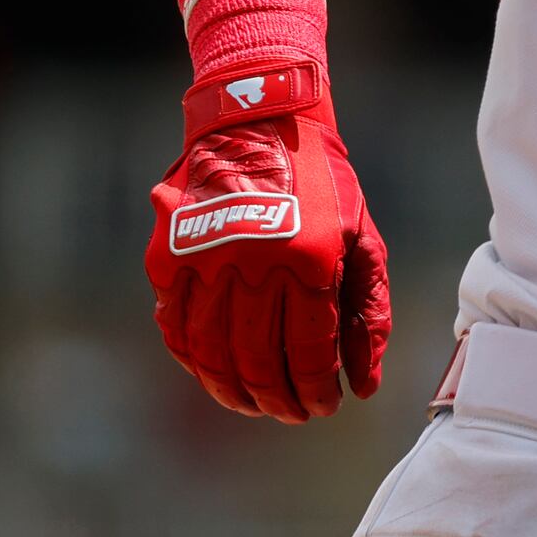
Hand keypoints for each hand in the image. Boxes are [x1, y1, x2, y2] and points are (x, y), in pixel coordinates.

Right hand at [145, 61, 388, 421]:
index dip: (317, 388)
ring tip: (254, 406)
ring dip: (234, 390)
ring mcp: (205, 258)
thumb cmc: (323, 186)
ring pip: (214, 351)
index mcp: (309, 257)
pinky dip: (194, 361)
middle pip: (259, 357)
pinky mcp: (168, 256)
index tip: (325, 408)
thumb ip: (367, 312)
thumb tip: (366, 384)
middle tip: (292, 414)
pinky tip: (213, 376)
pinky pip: (177, 327)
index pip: (309, 347)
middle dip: (279, 398)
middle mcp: (253, 260)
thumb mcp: (362, 239)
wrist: (260, 122)